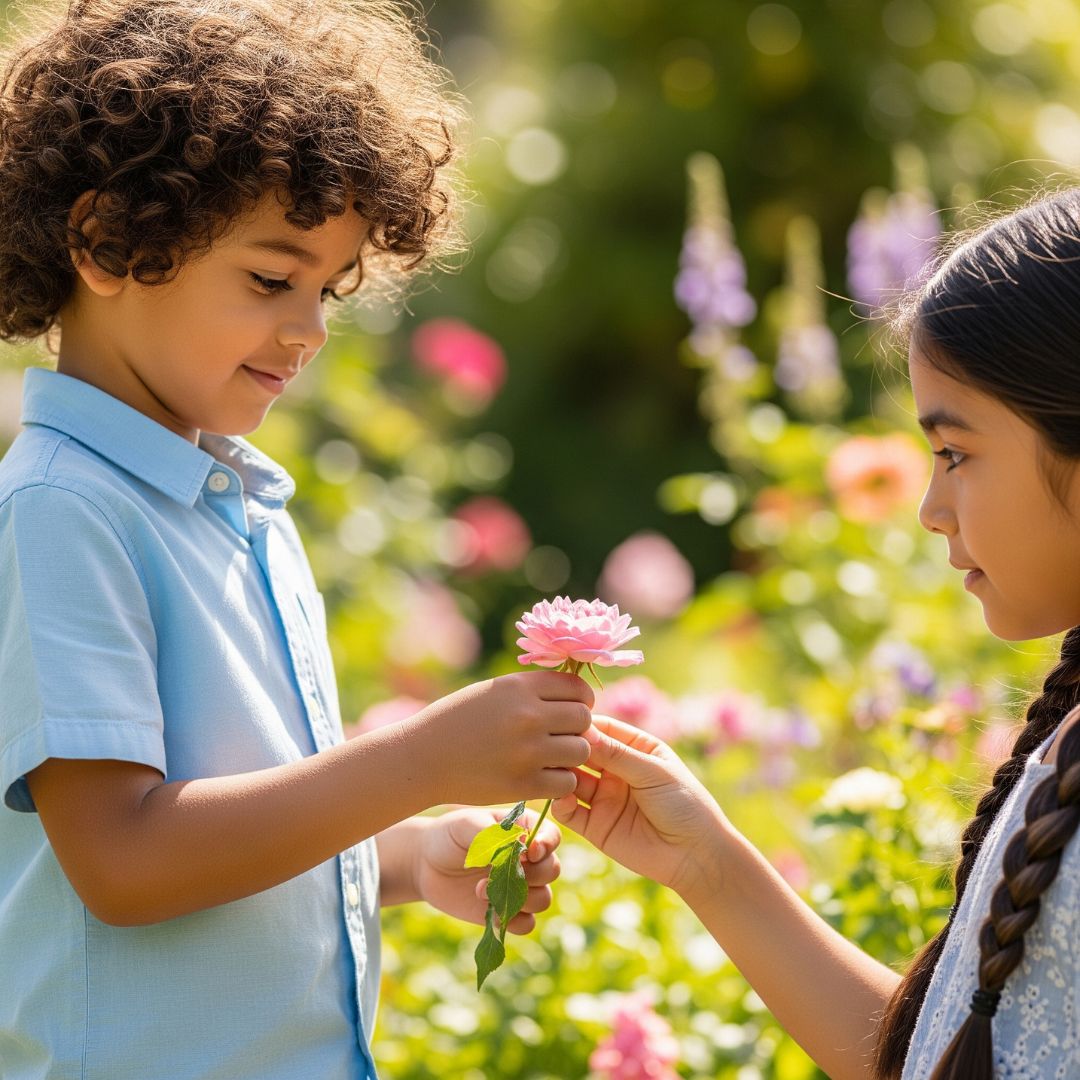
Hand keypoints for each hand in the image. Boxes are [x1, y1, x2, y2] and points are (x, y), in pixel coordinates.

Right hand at [409, 672, 593, 806]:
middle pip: (584, 718)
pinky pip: (566, 782)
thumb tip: (577, 695)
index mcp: (520, 687)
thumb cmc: (459, 720)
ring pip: (581, 751)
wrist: (422, 758)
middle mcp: (527, 715)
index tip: (570, 709)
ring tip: (552, 757)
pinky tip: (542, 777)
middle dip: (578, 727)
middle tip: (561, 736)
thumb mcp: (493, 691)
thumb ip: (533, 691)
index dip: (580, 699)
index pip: (577, 687)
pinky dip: (559, 782)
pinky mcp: (523, 785)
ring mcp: (527, 751)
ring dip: (571, 756)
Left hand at [414, 807, 561, 933]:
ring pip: (543, 899)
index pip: (551, 836)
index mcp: (523, 830)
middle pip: (552, 870)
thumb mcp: (465, 824)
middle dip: (530, 875)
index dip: (546, 845)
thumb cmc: (449, 835)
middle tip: (497, 873)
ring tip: (480, 890)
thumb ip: (491, 832)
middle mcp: (528, 859)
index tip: (527, 852)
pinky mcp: (508, 912)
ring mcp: (519, 886)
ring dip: (517, 900)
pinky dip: (512, 921)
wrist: (426, 865)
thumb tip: (518, 846)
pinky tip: (488, 912)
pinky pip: (527, 924)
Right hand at [552, 714, 732, 899]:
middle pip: (583, 753)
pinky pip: (569, 811)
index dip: (585, 725)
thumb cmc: (684, 804)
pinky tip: (564, 797)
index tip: (566, 722)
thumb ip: (617, 754)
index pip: (602, 729)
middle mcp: (615, 770)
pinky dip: (560, 802)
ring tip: (555, 771)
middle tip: (555, 747)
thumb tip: (584, 732)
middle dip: (568, 748)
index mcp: (635, 749)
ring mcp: (603, 797)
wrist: (695, 855)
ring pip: (570, 779)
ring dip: (560, 773)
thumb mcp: (652, 771)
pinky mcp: (595, 825)